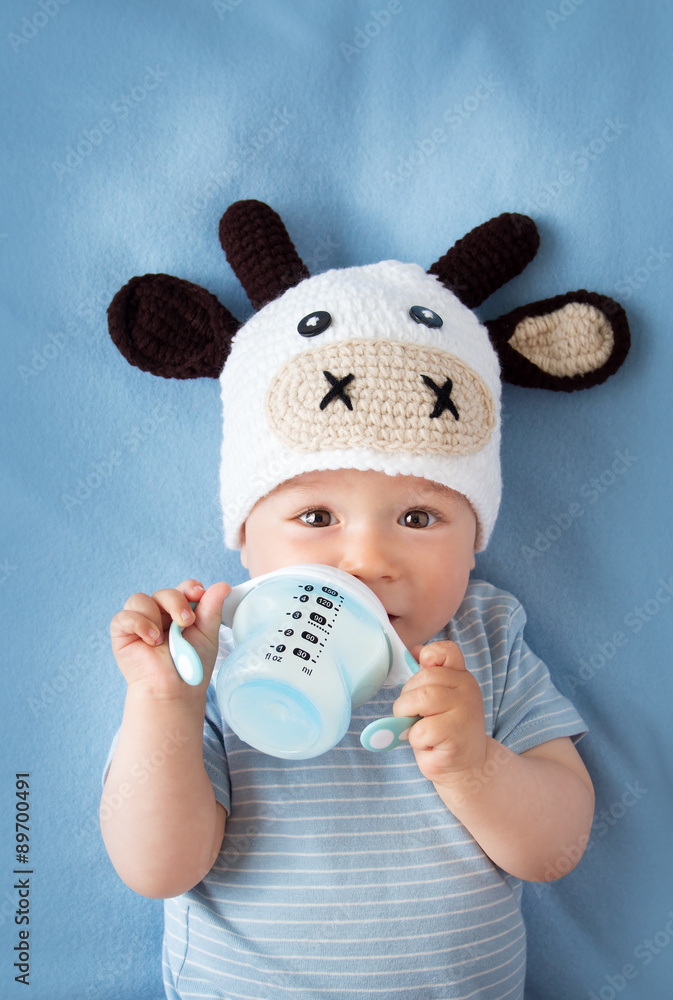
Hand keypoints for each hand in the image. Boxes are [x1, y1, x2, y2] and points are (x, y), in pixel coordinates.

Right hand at [110, 579, 230, 697]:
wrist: (175, 690)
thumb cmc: (192, 665)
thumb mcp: (207, 634)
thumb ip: (212, 608)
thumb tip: (223, 585)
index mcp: (179, 612)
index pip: (182, 589)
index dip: (189, 588)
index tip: (199, 594)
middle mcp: (159, 614)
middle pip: (163, 592)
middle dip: (176, 602)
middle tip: (186, 622)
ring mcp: (139, 622)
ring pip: (139, 599)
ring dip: (154, 614)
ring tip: (163, 639)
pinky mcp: (122, 634)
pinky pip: (123, 616)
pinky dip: (138, 623)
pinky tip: (151, 640)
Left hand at [392, 641, 486, 787]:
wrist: (468, 767)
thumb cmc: (445, 731)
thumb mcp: (437, 699)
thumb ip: (428, 676)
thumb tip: (414, 650)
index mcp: (461, 677)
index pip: (448, 652)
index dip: (430, 655)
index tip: (422, 668)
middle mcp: (467, 689)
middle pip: (423, 679)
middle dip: (407, 698)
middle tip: (413, 715)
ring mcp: (465, 712)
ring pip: (420, 699)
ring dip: (406, 716)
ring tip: (416, 728)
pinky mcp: (456, 736)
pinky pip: (421, 730)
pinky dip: (416, 740)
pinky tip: (430, 745)